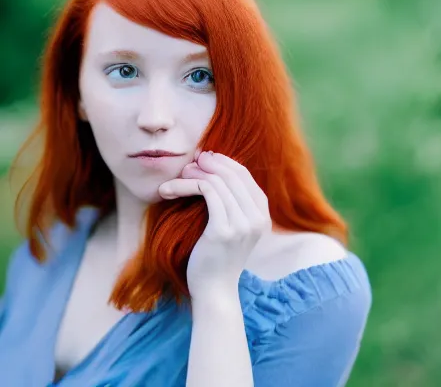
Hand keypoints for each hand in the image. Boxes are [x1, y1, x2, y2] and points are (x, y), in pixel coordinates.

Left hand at [158, 151, 271, 299]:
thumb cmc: (218, 256)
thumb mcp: (233, 226)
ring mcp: (243, 224)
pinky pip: (206, 192)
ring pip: (216, 181)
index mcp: (263, 214)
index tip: (203, 158)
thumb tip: (215, 168)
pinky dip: (185, 185)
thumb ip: (233, 202)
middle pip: (233, 175)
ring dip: (192, 174)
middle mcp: (258, 217)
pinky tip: (169, 190)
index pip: (244, 175)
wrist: (214, 291)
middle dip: (208, 164)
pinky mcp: (224, 230)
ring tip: (177, 177)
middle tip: (188, 164)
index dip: (223, 162)